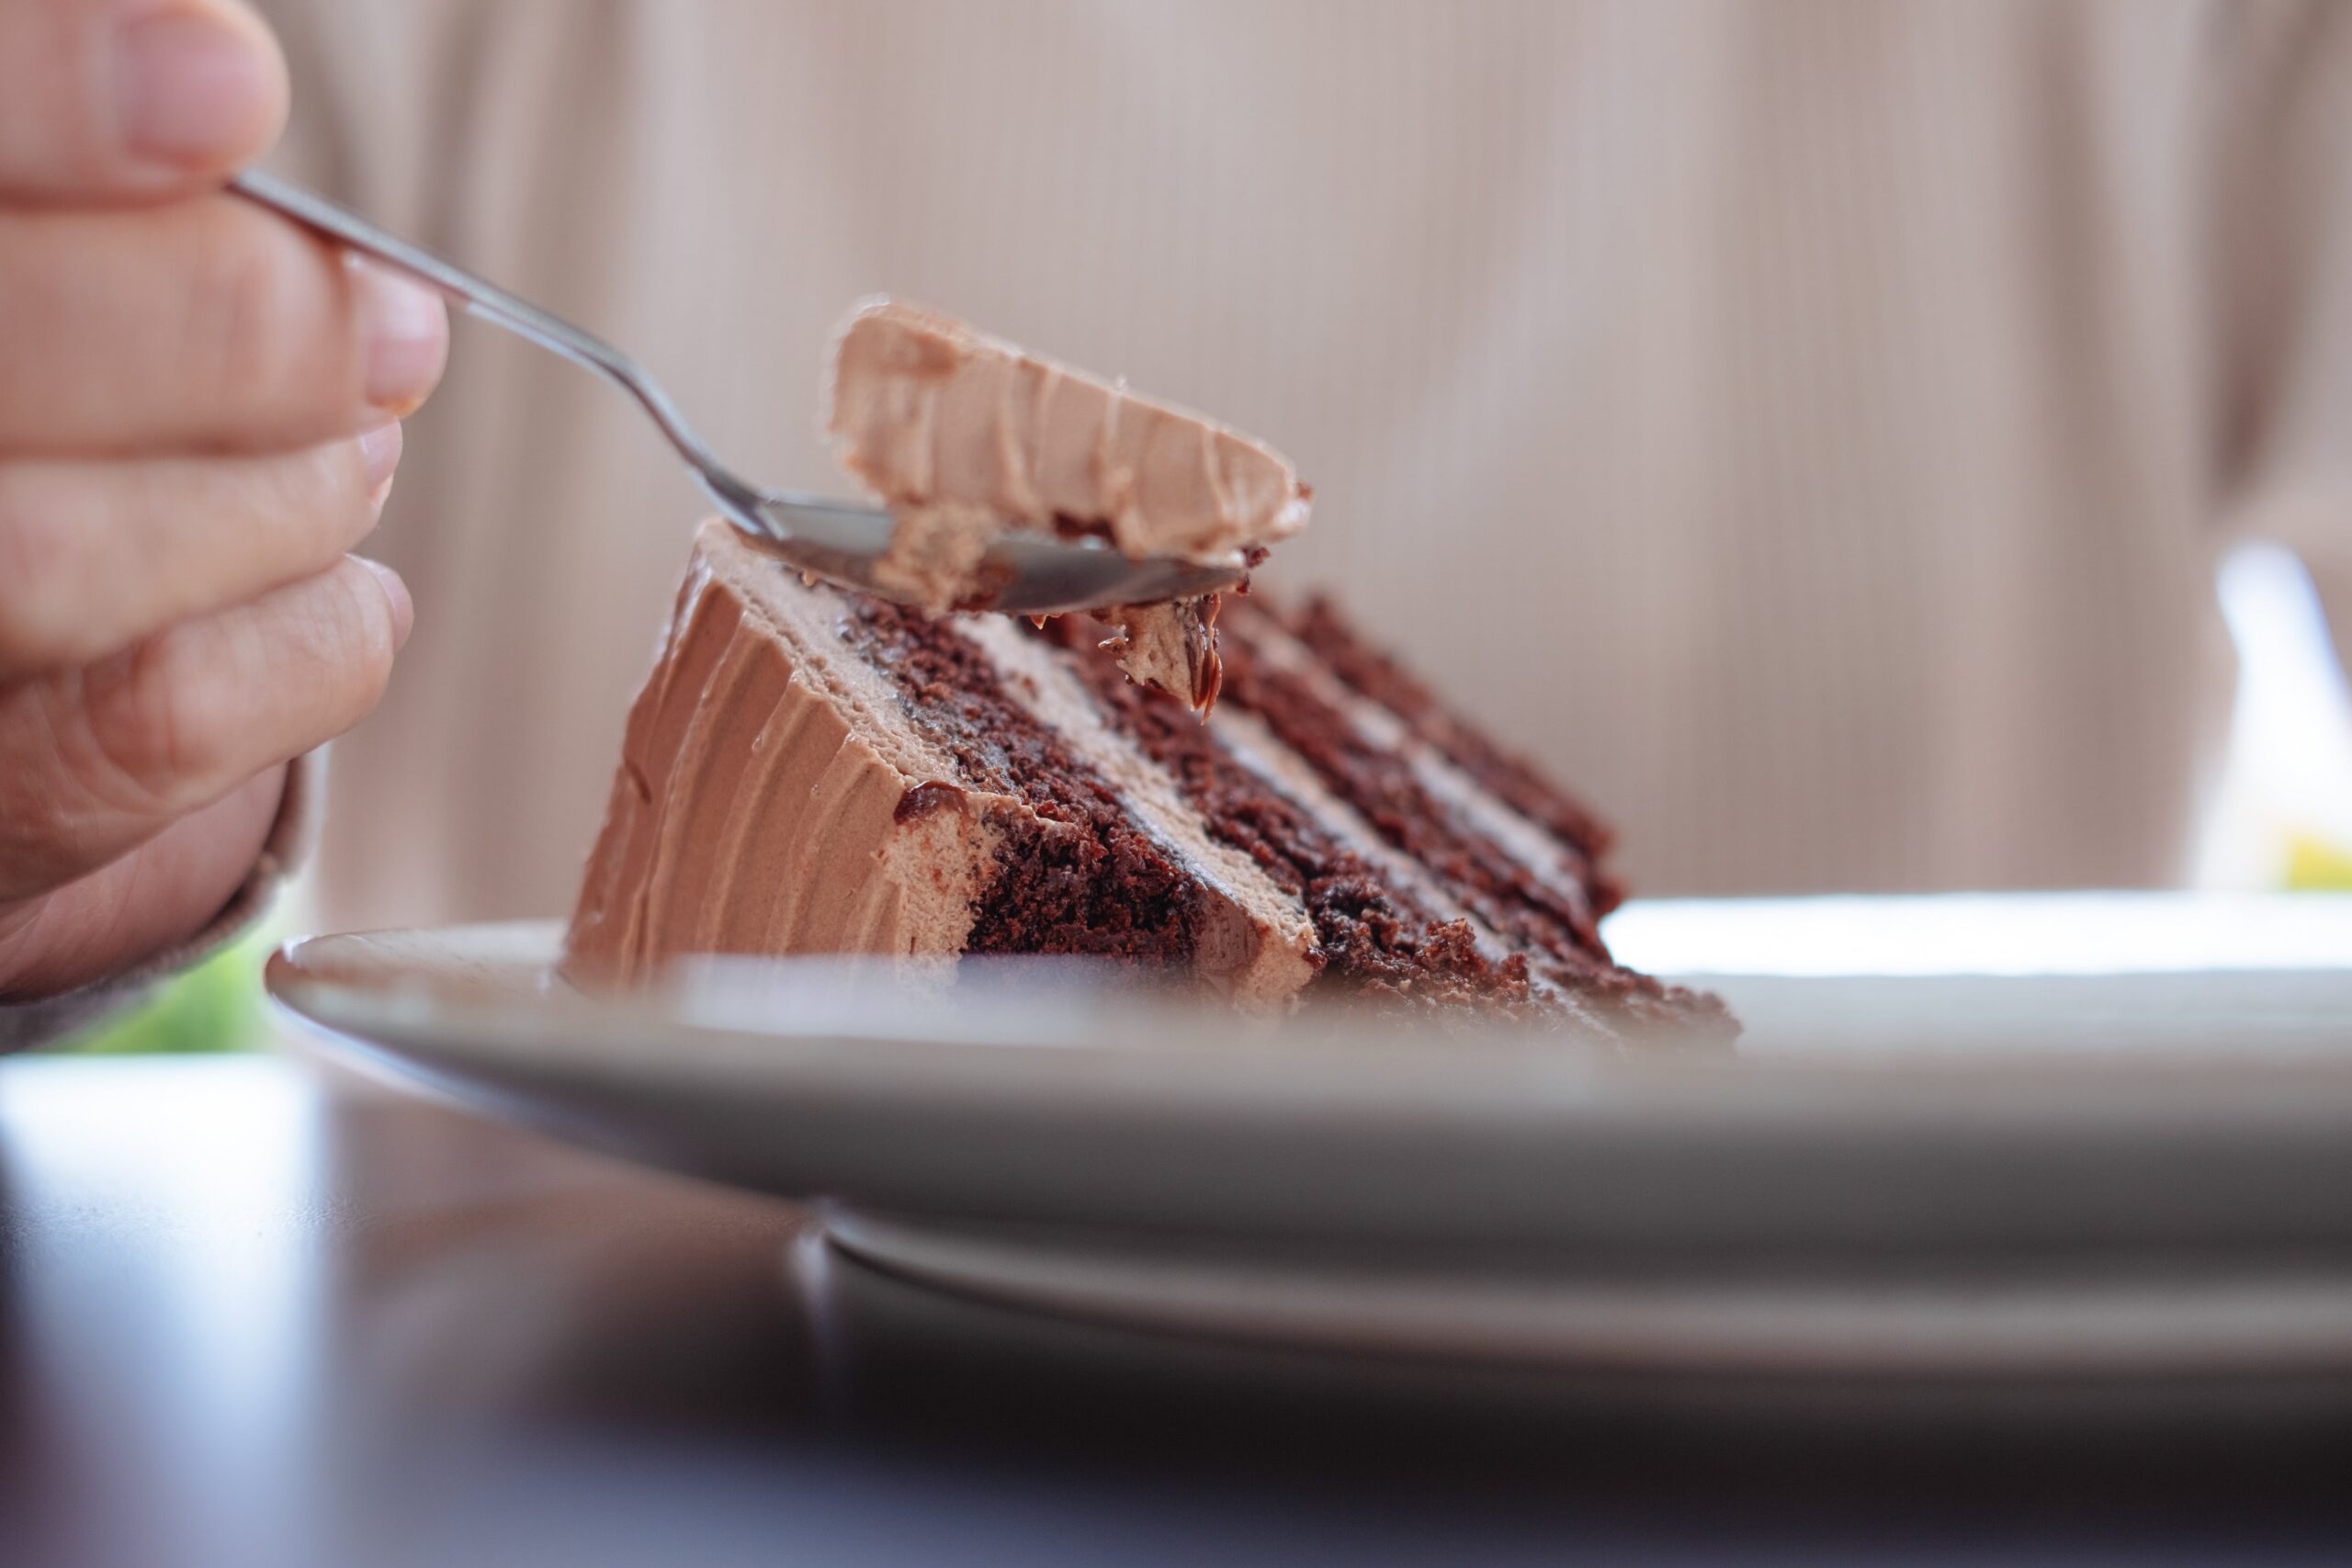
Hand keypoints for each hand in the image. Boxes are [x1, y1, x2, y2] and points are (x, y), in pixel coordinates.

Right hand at [0, 0, 447, 999]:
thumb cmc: (50, 419)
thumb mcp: (57, 282)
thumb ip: (96, 206)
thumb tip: (224, 99)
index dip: (50, 98)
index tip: (227, 87)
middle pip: (5, 351)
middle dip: (241, 325)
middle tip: (392, 328)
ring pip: (67, 558)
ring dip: (288, 493)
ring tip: (362, 459)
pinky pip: (162, 724)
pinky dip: (316, 639)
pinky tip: (344, 596)